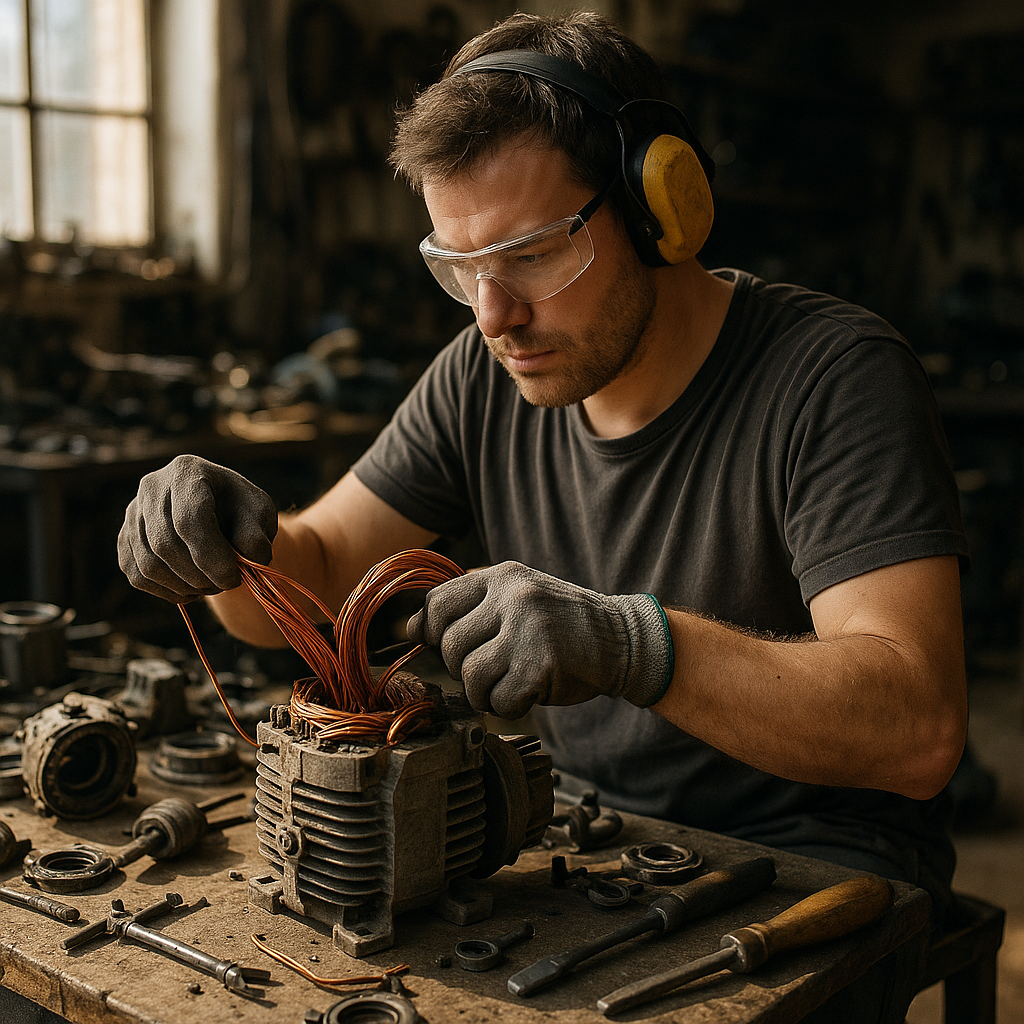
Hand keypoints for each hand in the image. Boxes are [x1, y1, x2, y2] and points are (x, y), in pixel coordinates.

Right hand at [118, 455, 277, 602]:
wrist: (217, 511)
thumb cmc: (241, 510)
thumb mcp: (260, 514)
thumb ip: (256, 536)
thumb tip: (248, 561)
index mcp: (187, 471)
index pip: (189, 519)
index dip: (212, 556)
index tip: (234, 578)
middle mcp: (151, 487)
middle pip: (166, 544)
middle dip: (200, 576)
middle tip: (227, 584)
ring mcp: (132, 513)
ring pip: (149, 565)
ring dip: (186, 586)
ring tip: (213, 585)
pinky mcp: (125, 539)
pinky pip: (138, 576)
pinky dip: (168, 591)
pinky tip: (193, 588)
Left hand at [407, 561, 673, 718]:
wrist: (622, 641)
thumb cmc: (562, 625)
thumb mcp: (518, 598)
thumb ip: (472, 607)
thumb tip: (412, 628)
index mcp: (503, 577)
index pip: (438, 603)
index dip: (428, 631)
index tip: (437, 645)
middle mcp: (514, 597)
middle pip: (449, 645)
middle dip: (461, 668)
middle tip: (490, 670)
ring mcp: (528, 629)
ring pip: (470, 676)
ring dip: (484, 692)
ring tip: (509, 683)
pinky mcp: (541, 664)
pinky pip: (499, 700)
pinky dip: (509, 706)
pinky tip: (529, 692)